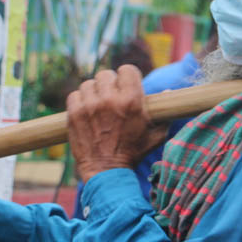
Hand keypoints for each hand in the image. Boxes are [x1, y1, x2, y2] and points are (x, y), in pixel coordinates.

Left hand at [66, 65, 167, 181]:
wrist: (107, 172)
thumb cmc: (134, 153)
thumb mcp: (156, 134)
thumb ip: (164, 113)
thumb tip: (167, 91)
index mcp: (131, 101)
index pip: (127, 69)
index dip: (127, 76)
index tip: (126, 85)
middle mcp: (109, 99)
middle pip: (106, 74)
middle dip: (110, 84)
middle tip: (112, 96)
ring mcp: (89, 106)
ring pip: (89, 84)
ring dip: (94, 92)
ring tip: (98, 105)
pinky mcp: (74, 114)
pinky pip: (75, 95)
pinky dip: (80, 101)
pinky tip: (87, 111)